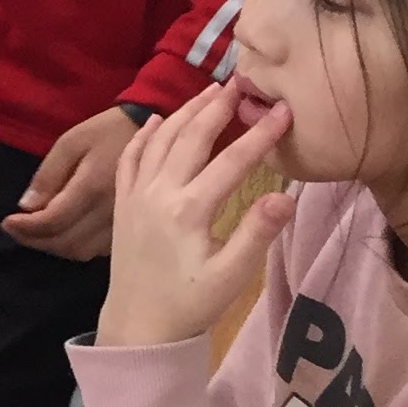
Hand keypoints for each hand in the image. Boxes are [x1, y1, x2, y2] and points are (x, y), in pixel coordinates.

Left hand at [3, 104, 149, 262]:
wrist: (158, 136)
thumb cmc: (108, 133)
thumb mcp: (72, 142)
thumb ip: (48, 174)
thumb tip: (26, 206)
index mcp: (93, 189)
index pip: (53, 221)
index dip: (26, 228)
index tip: (7, 222)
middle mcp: (109, 213)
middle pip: (65, 243)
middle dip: (34, 240)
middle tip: (15, 229)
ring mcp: (124, 225)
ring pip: (82, 252)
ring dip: (54, 247)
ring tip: (35, 233)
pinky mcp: (131, 229)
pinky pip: (98, 250)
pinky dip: (75, 247)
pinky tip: (62, 234)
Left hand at [94, 81, 293, 348]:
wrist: (138, 324)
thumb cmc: (191, 303)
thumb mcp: (232, 275)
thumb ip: (257, 233)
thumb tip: (285, 196)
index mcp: (188, 210)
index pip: (232, 161)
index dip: (261, 134)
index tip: (284, 110)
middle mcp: (158, 194)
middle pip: (189, 137)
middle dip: (216, 108)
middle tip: (240, 82)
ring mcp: (136, 196)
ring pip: (158, 141)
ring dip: (182, 113)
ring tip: (208, 94)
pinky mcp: (123, 203)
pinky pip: (130, 159)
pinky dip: (143, 136)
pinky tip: (154, 121)